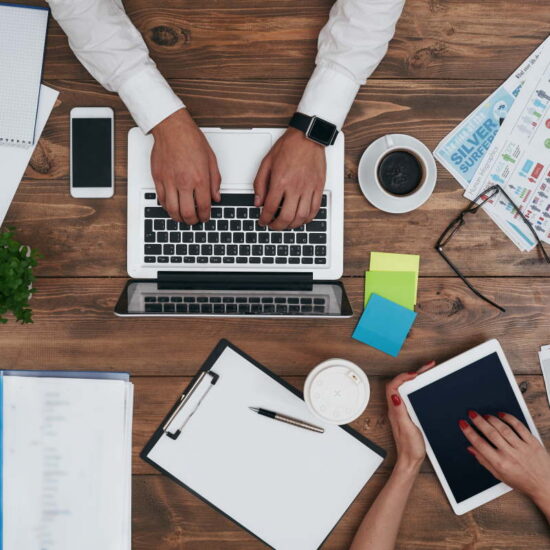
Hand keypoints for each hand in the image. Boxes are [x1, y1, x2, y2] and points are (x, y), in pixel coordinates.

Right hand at [150, 109, 220, 223]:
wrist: (172, 128)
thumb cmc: (191, 140)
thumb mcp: (211, 160)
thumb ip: (215, 181)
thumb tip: (216, 197)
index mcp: (199, 178)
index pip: (203, 206)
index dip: (205, 216)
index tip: (205, 217)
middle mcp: (184, 182)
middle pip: (187, 213)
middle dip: (192, 221)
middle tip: (195, 220)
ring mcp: (169, 181)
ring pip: (172, 210)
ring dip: (178, 218)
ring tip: (183, 217)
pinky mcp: (158, 178)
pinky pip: (161, 200)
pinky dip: (167, 207)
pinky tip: (172, 207)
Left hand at [254, 127, 325, 229]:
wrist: (307, 137)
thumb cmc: (288, 147)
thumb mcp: (266, 163)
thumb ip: (260, 184)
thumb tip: (258, 201)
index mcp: (280, 181)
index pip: (270, 208)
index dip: (264, 218)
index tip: (262, 221)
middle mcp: (295, 187)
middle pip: (286, 217)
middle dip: (277, 226)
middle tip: (273, 225)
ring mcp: (308, 188)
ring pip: (301, 216)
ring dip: (292, 225)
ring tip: (286, 224)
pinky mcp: (318, 187)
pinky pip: (315, 209)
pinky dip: (307, 218)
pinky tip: (301, 219)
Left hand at [388, 361, 436, 469]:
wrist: (411, 461)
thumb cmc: (410, 448)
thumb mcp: (407, 429)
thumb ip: (400, 411)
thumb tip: (395, 395)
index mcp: (395, 409)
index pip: (394, 386)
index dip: (403, 377)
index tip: (416, 374)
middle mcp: (396, 408)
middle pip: (400, 384)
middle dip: (413, 373)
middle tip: (428, 367)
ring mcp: (401, 410)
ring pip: (405, 388)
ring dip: (415, 379)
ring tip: (427, 372)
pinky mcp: (408, 414)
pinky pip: (410, 395)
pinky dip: (417, 388)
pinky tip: (425, 387)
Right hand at [459, 411, 549, 502]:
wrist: (545, 485)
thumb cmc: (522, 482)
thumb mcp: (499, 475)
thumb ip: (484, 460)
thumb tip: (471, 448)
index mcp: (501, 464)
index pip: (480, 444)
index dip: (469, 432)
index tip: (463, 424)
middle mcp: (511, 455)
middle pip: (491, 433)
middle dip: (478, 421)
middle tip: (471, 413)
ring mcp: (523, 448)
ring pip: (504, 429)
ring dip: (492, 419)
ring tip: (484, 415)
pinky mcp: (533, 442)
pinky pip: (520, 427)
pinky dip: (510, 419)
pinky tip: (502, 414)